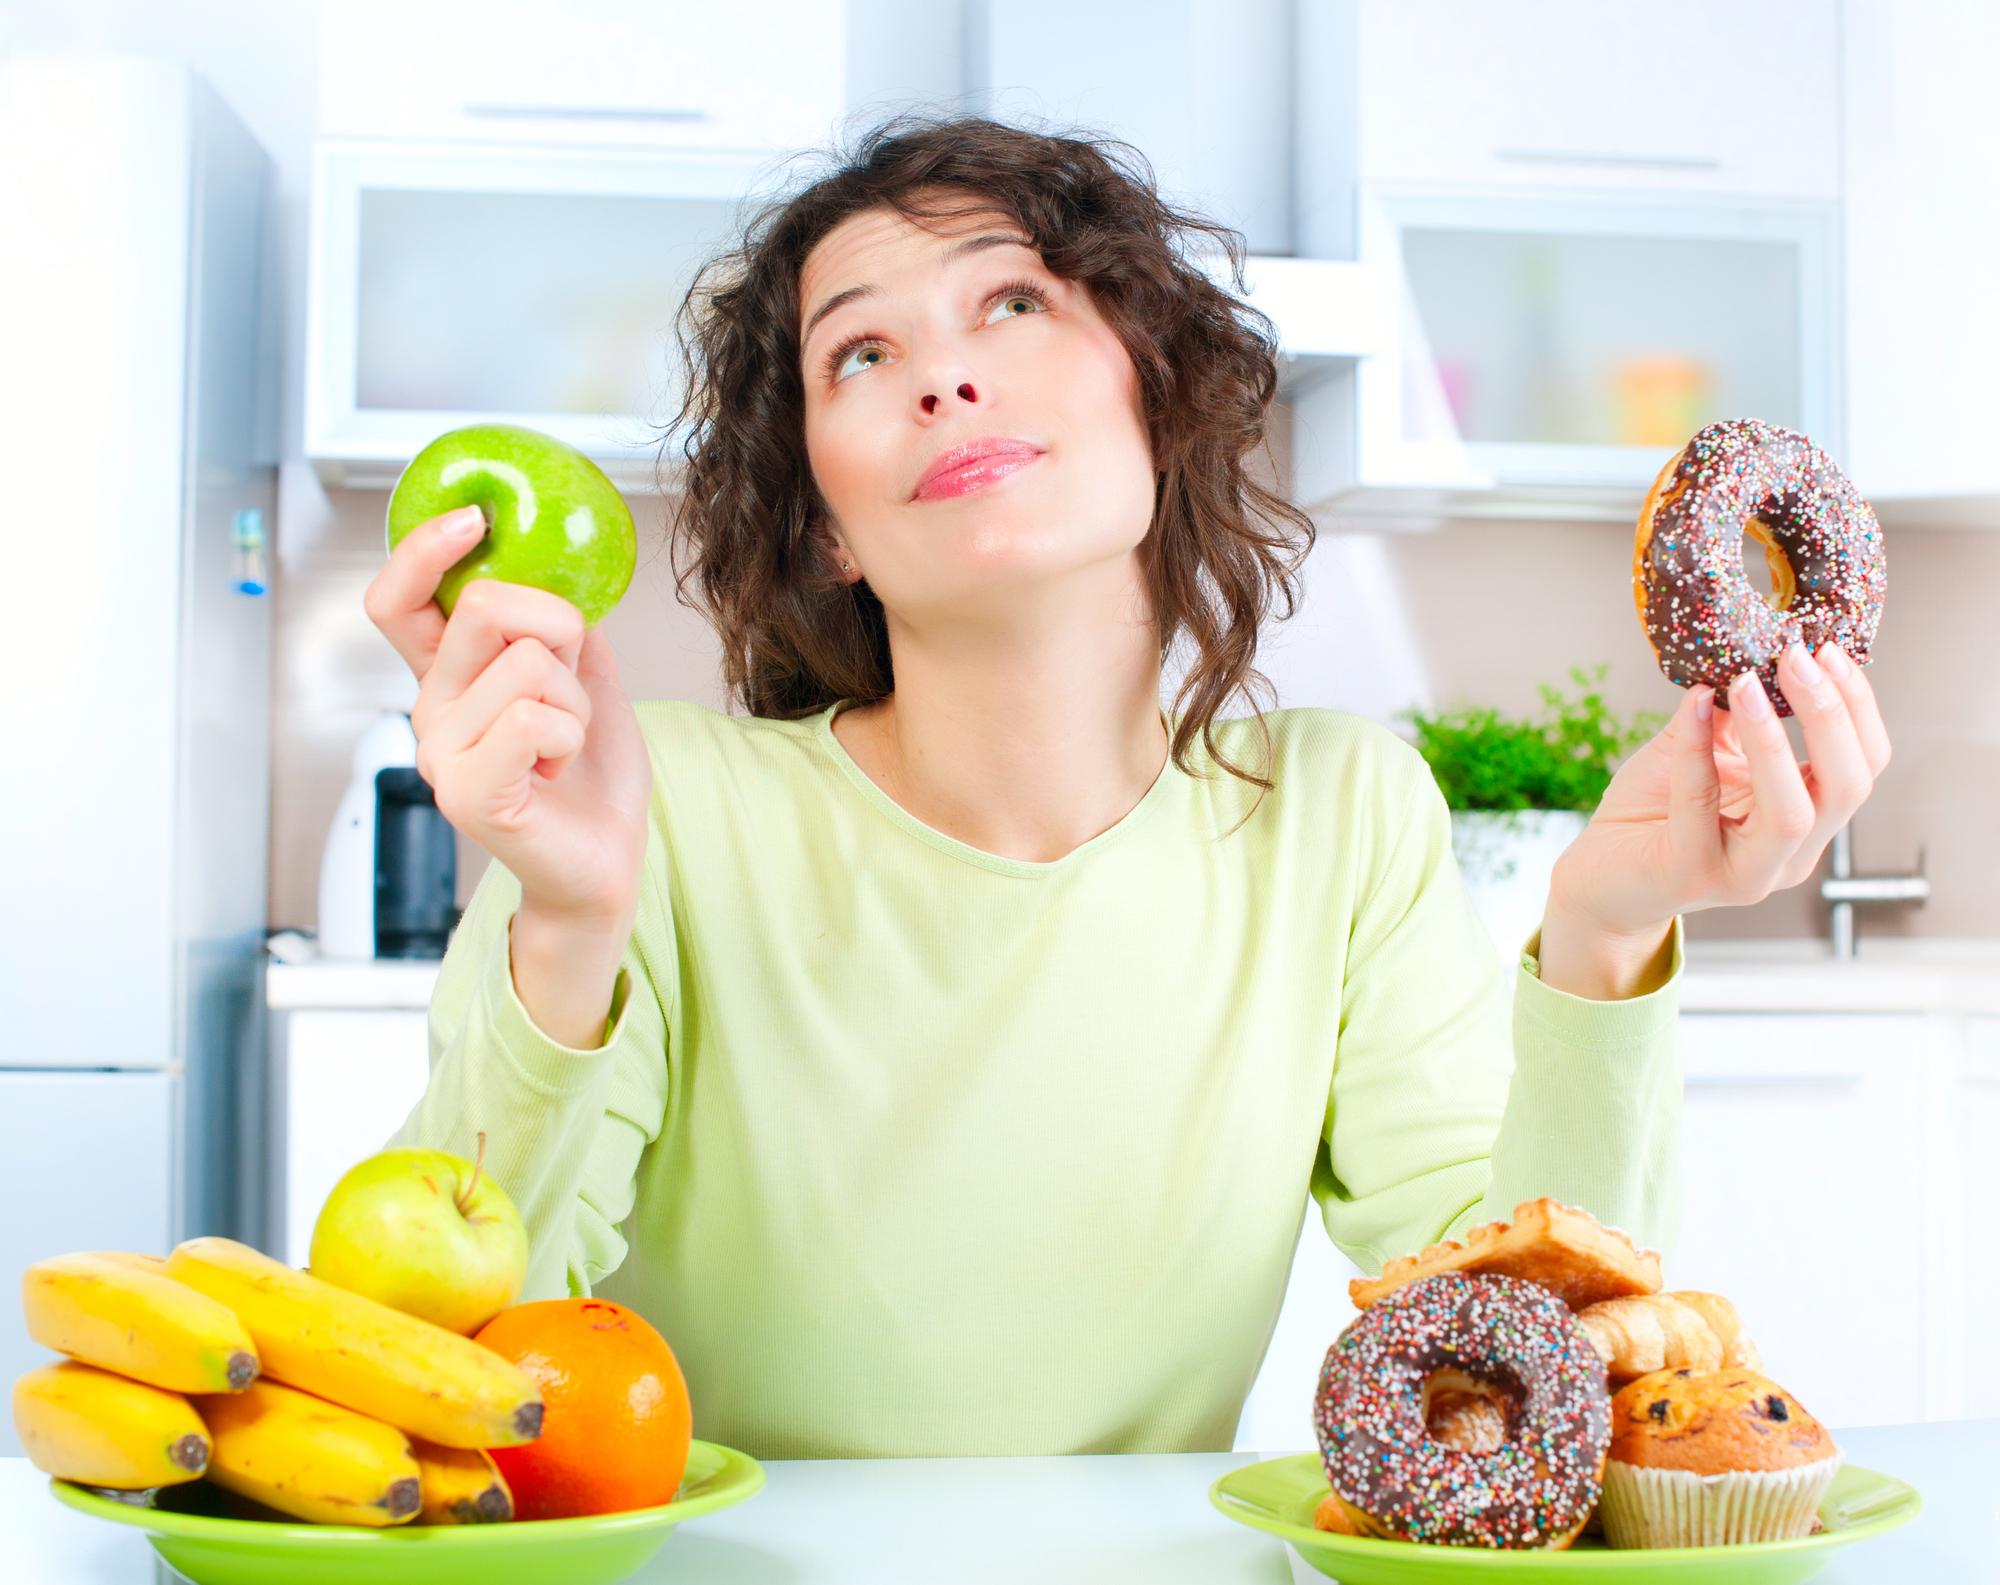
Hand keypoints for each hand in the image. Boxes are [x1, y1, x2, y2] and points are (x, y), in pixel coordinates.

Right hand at [364, 506, 652, 1043]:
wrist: (606, 860)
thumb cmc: (591, 777)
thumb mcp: (584, 678)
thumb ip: (560, 625)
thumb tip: (560, 572)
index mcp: (448, 678)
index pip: (397, 600)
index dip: (421, 550)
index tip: (473, 519)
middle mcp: (429, 711)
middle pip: (485, 606)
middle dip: (556, 631)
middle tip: (567, 688)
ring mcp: (441, 754)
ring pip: (524, 663)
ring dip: (574, 699)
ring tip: (564, 743)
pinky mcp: (467, 794)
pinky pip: (529, 717)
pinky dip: (568, 733)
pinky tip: (557, 766)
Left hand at [1539, 644, 1891, 999]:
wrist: (1600, 876)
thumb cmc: (1654, 812)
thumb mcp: (1703, 750)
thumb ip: (1733, 713)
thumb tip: (1750, 650)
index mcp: (1809, 822)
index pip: (1864, 765)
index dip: (1856, 706)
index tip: (1827, 649)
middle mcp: (1790, 855)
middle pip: (1847, 788)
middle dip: (1830, 716)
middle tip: (1797, 656)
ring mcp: (1746, 874)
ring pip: (1791, 814)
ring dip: (1772, 739)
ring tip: (1747, 682)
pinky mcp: (1691, 875)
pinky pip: (1699, 807)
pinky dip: (1696, 750)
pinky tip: (1694, 705)